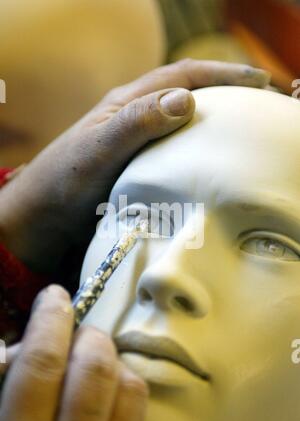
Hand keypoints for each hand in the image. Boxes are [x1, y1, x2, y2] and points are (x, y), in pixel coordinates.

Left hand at [0, 60, 270, 273]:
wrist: (40, 218)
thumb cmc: (62, 183)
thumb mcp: (97, 150)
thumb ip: (136, 124)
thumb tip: (188, 100)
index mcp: (127, 105)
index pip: (183, 76)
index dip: (224, 74)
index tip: (260, 83)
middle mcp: (135, 120)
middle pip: (188, 94)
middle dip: (228, 92)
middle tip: (264, 104)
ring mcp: (137, 145)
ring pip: (184, 124)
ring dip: (216, 122)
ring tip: (247, 131)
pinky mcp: (137, 169)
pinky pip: (177, 153)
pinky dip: (200, 152)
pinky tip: (213, 166)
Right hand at [0, 285, 147, 420]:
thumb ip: (6, 386)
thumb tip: (20, 346)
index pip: (42, 362)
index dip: (50, 318)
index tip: (54, 297)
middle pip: (95, 366)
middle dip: (88, 336)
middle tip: (77, 337)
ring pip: (130, 385)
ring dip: (114, 363)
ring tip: (95, 369)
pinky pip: (141, 413)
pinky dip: (126, 392)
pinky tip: (109, 400)